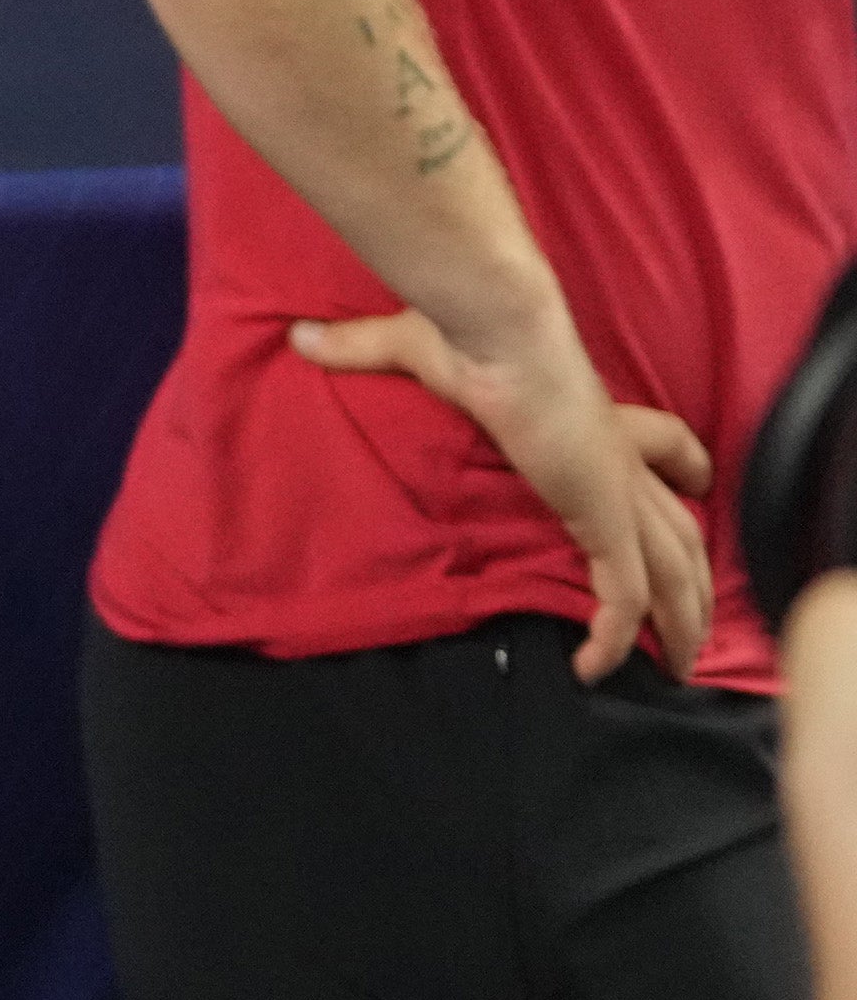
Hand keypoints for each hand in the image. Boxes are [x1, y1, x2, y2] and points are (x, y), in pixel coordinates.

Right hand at [291, 300, 712, 678]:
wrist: (498, 331)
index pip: (663, 446)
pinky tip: (595, 668)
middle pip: (683, 531)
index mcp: (591, 420)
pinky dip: (614, 635)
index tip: (696, 487)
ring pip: (675, 572)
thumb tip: (301, 337)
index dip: (684, 467)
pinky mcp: (603, 517)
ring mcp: (617, 491)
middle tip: (696, 622)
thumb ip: (359, 346)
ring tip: (677, 668)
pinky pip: (623, 594)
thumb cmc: (469, 332)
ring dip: (682, 623)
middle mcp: (617, 461)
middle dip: (698, 580)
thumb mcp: (410, 343)